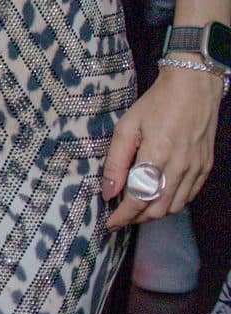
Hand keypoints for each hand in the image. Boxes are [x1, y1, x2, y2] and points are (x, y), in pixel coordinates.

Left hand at [101, 65, 221, 226]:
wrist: (193, 90)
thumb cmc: (156, 104)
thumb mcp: (127, 127)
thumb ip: (116, 161)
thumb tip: (108, 192)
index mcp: (157, 155)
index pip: (138, 198)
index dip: (123, 215)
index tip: (110, 223)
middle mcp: (180, 167)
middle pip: (158, 209)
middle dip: (137, 219)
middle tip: (120, 218)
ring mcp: (196, 170)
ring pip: (174, 207)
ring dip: (154, 214)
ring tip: (136, 210)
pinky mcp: (205, 169)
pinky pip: (188, 197)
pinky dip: (171, 203)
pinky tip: (158, 197)